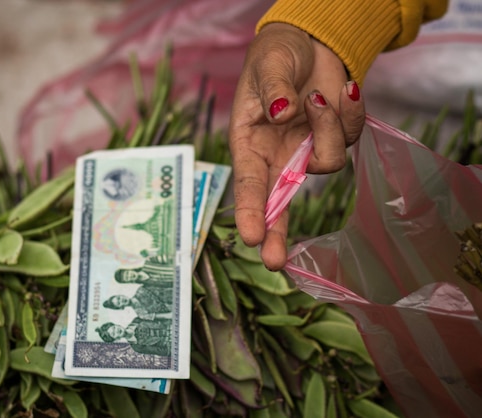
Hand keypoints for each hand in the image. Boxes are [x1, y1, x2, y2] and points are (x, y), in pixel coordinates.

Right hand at [229, 23, 364, 270]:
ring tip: (317, 94)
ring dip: (329, 126)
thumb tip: (284, 115)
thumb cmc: (274, 56)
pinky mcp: (335, 139)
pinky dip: (352, 112)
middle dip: (278, 233)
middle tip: (275, 262)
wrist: (307, 43)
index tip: (252, 238)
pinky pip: (351, 137)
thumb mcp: (267, 64)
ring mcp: (308, 150)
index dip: (250, 212)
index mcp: (250, 143)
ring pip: (329, 163)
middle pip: (279, 203)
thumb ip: (273, 90)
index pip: (249, 183)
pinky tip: (344, 89)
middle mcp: (278, 156)